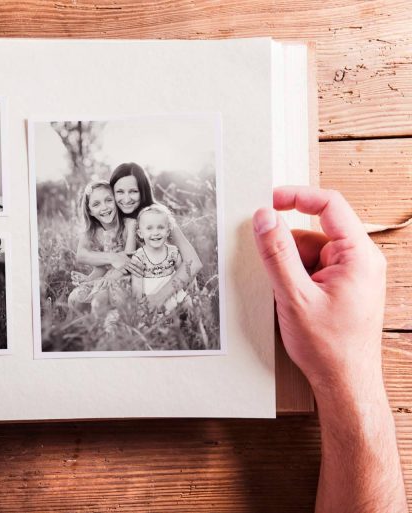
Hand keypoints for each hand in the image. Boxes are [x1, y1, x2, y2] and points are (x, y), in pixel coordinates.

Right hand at [110, 252, 142, 275]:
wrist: (112, 257)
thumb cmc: (118, 255)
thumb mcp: (125, 252)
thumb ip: (131, 252)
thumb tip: (136, 251)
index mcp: (129, 259)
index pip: (136, 263)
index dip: (140, 265)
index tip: (144, 268)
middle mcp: (127, 263)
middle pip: (134, 268)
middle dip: (140, 271)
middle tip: (144, 274)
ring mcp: (124, 266)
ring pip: (131, 271)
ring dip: (136, 274)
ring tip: (140, 276)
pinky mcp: (120, 269)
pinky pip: (125, 272)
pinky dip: (127, 273)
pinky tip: (130, 275)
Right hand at [252, 186, 385, 394]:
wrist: (345, 383)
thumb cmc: (330, 347)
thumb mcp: (294, 296)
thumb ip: (277, 253)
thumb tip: (264, 218)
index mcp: (359, 256)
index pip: (329, 205)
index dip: (296, 197)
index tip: (269, 201)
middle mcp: (360, 261)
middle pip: (314, 231)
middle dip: (286, 248)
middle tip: (271, 270)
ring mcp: (352, 274)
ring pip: (309, 251)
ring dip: (289, 267)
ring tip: (286, 297)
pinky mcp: (341, 287)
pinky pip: (311, 268)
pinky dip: (294, 279)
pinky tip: (292, 301)